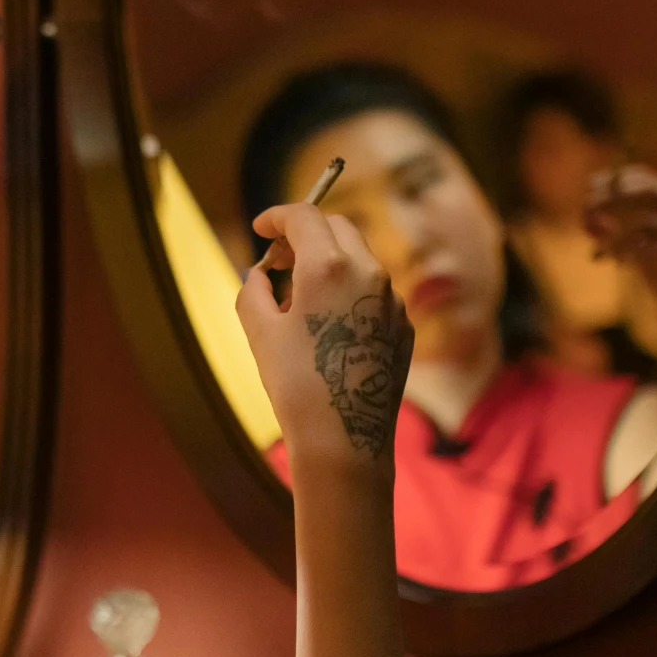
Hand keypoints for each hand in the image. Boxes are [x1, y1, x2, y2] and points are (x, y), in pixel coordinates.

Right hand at [239, 203, 412, 467]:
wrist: (344, 440)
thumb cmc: (296, 386)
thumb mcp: (259, 332)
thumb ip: (254, 288)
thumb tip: (260, 274)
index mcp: (329, 266)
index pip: (304, 216)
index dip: (277, 216)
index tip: (260, 228)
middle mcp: (369, 274)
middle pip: (338, 229)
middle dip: (306, 235)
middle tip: (279, 261)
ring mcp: (392, 301)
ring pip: (359, 260)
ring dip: (328, 264)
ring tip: (299, 302)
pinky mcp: (403, 327)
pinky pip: (374, 294)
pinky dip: (348, 293)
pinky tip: (328, 328)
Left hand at [586, 163, 656, 391]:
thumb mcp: (632, 252)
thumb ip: (613, 233)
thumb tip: (585, 214)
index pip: (647, 178)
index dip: (614, 181)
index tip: (587, 190)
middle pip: (648, 191)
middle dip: (612, 198)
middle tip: (585, 212)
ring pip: (646, 222)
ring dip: (614, 236)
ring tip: (598, 254)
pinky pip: (655, 247)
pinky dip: (628, 253)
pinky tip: (616, 264)